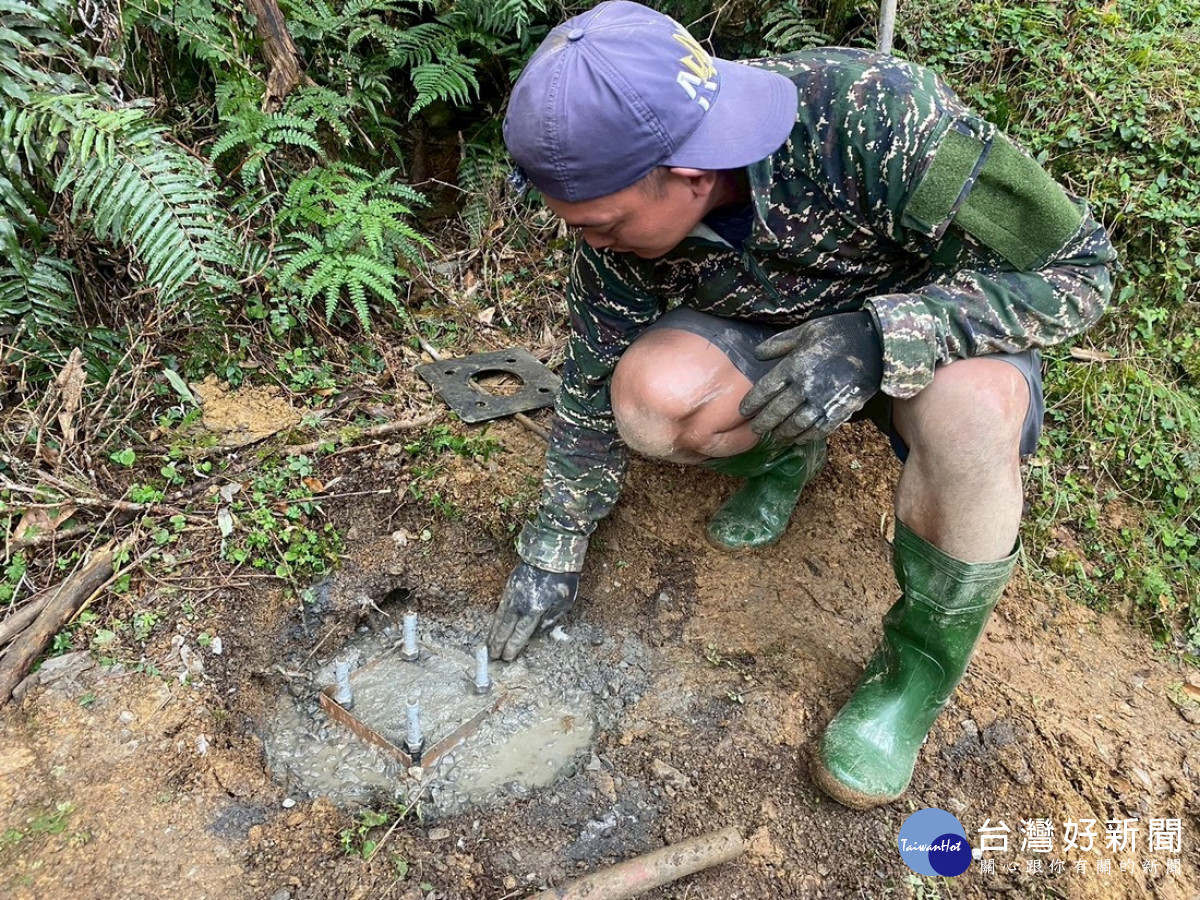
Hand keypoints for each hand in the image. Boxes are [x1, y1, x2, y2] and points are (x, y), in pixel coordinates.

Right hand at [487, 562, 579, 660]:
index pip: (520, 633)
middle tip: (492, 658)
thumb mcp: (564, 603)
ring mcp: (512, 595)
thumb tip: (537, 633)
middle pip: (505, 628)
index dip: (513, 646)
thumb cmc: (562, 579)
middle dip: (498, 644)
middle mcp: (520, 604)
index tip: (506, 657)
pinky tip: (494, 626)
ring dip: (493, 633)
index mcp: (534, 609)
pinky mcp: (509, 587)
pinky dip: (496, 620)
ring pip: (500, 618)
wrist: (551, 553)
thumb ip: (550, 620)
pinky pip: (500, 608)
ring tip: (488, 646)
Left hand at [739, 310, 882, 444]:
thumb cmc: (838, 332)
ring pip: (796, 424)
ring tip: (776, 436)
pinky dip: (807, 436)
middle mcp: (805, 386)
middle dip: (764, 423)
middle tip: (755, 430)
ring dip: (783, 433)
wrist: (876, 343)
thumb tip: (757, 354)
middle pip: (777, 411)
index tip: (744, 411)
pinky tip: (799, 438)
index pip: (765, 390)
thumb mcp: (806, 330)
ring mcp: (822, 400)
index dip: (752, 403)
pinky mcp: (840, 409)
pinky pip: (819, 428)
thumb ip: (780, 343)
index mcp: (794, 366)